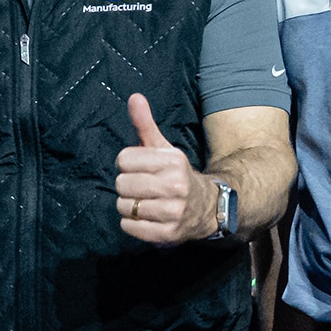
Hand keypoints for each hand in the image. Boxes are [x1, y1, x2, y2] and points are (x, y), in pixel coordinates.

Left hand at [115, 93, 214, 245]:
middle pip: (122, 184)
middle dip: (127, 186)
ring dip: (129, 207)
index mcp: (172, 161)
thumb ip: (145, 124)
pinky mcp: (168, 233)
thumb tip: (134, 97)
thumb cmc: (176, 175)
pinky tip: (147, 218)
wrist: (208, 207)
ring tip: (146, 203)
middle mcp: (175, 186)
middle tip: (143, 188)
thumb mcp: (164, 148)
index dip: (127, 165)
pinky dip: (132, 224)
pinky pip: (130, 227)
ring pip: (124, 207)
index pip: (123, 159)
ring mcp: (173, 211)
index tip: (140, 169)